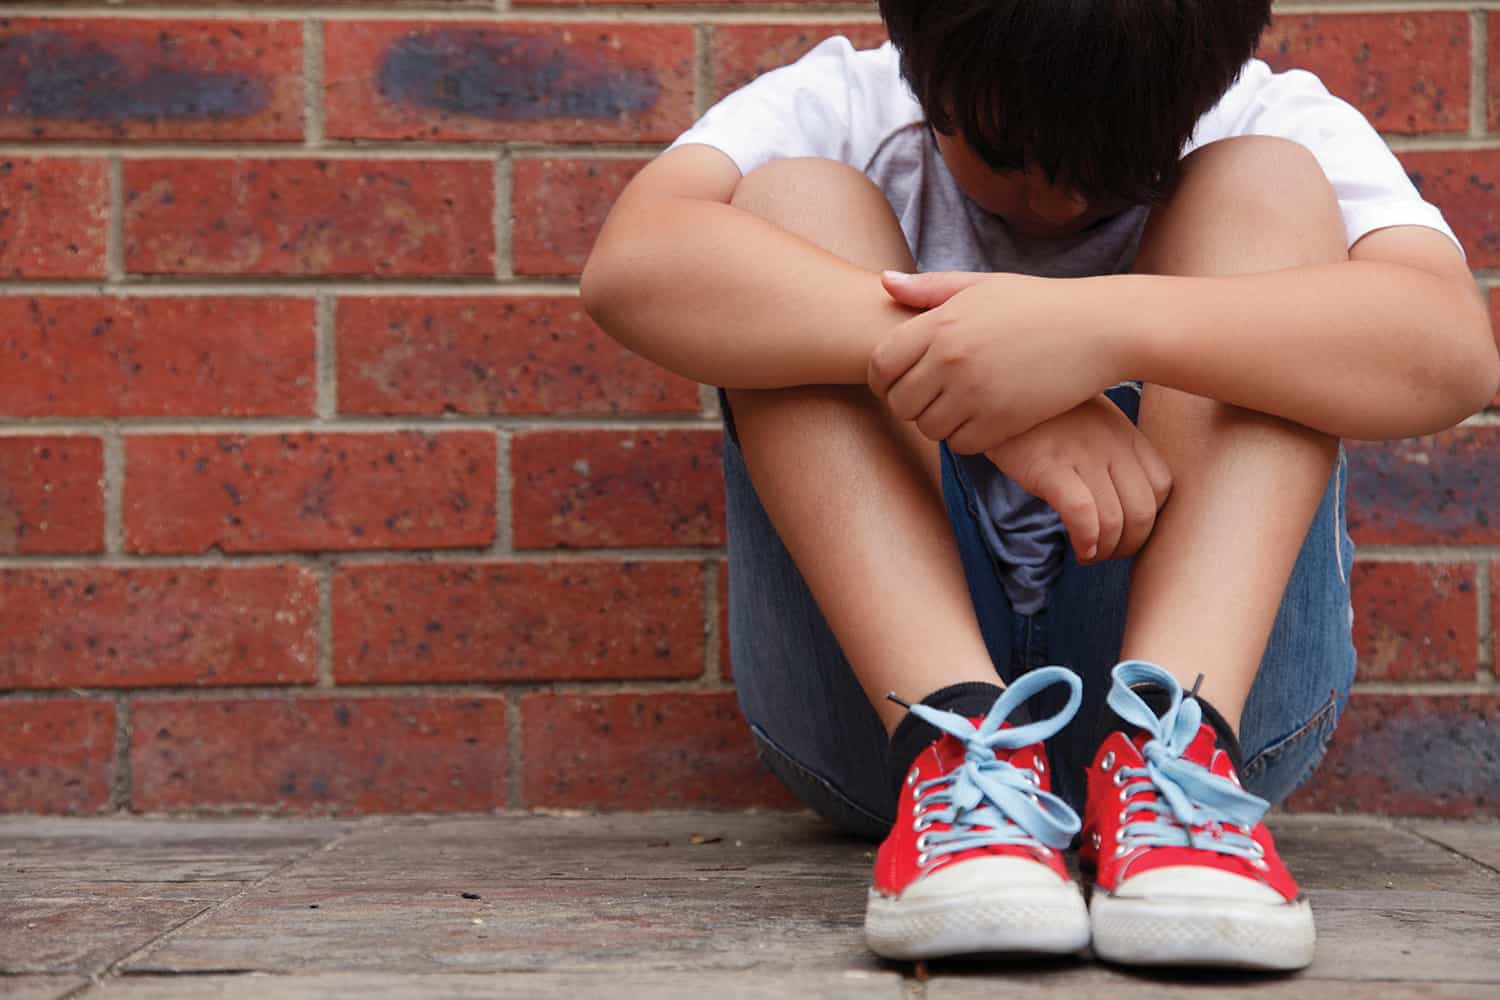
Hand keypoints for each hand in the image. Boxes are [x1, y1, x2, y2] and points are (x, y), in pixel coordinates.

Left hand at [868, 270, 1122, 452]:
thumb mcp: (982, 285)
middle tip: (932, 399)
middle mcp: (951, 360)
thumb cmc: (1038, 304)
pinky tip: (982, 420)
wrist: (1098, 328)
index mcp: (940, 324)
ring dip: (938, 424)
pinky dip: (967, 438)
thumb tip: (884, 282)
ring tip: (958, 408)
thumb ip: (929, 289)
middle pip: (900, 403)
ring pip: (928, 429)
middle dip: (910, 405)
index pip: (881, 366)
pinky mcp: (1002, 421)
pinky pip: (961, 444)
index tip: (900, 382)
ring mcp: (976, 393)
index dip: (884, 380)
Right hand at [986, 395, 1172, 562]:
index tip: (1127, 532)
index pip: (1162, 487)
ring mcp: (1081, 455)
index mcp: (1125, 433)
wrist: (995, 388)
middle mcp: (1111, 444)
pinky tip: (1078, 548)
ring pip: (1115, 520)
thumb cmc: (1041, 412)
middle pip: (1143, 511)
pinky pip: (1082, 514)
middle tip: (1107, 553)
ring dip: (1105, 550)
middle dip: (1130, 545)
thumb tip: (1120, 492)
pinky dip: (1086, 540)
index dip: (1150, 520)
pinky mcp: (1049, 467)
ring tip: (1088, 554)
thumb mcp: (1089, 417)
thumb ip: (1111, 447)